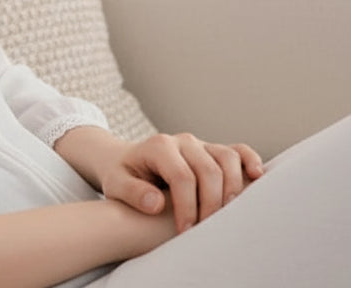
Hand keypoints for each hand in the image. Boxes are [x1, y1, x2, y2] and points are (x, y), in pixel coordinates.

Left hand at [98, 132, 263, 232]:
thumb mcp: (115, 183)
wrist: (126, 160)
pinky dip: (250, 161)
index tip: (184, 232)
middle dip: (211, 205)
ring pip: (228, 159)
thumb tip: (155, 203)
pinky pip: (238, 151)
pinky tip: (257, 177)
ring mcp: (200, 145)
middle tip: (205, 231)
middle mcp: (182, 141)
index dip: (187, 207)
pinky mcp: (213, 151)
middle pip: (209, 170)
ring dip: (233, 190)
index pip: (182, 176)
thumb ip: (132, 192)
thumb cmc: (122, 175)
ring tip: (226, 217)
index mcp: (158, 146)